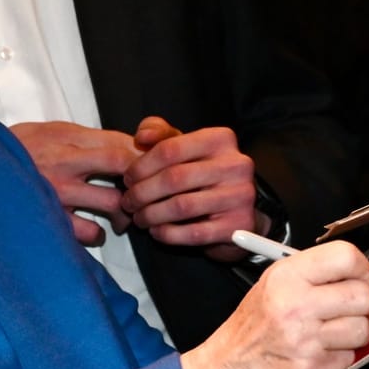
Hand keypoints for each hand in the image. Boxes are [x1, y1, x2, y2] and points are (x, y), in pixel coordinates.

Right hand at [10, 121, 142, 245]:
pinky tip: (94, 231)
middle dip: (142, 182)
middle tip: (145, 194)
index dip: (146, 157)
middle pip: (125, 166)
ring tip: (122, 217)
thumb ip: (88, 138)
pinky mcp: (48, 216)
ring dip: (125, 213)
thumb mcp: (52, 131)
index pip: (122, 143)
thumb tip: (129, 143)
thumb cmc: (19, 148)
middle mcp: (66, 161)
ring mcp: (57, 191)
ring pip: (113, 202)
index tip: (152, 170)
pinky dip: (97, 234)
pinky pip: (89, 231)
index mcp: (69, 137)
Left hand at [123, 117, 264, 260]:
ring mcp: (241, 196)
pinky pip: (193, 233)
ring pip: (182, 207)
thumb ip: (162, 135)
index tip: (127, 178)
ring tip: (140, 218)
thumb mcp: (186, 149)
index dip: (141, 166)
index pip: (170, 149)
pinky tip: (157, 231)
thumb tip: (142, 136)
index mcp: (221, 139)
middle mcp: (236, 165)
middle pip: (174, 178)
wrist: (240, 212)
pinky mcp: (239, 226)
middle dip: (142, 193)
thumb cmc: (205, 177)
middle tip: (129, 202)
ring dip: (152, 215)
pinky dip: (168, 234)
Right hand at [179, 241, 368, 368]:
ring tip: (333, 334)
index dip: (366, 268)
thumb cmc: (252, 332)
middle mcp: (296, 305)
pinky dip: (341, 357)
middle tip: (357, 308)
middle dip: (368, 303)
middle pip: (363, 295)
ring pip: (364, 329)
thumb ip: (317, 275)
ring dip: (356, 333)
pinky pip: (351, 358)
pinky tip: (319, 354)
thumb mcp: (273, 286)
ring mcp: (306, 340)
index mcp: (285, 277)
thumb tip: (368, 276)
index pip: (345, 257)